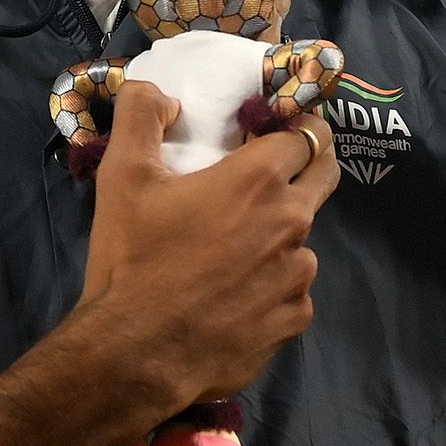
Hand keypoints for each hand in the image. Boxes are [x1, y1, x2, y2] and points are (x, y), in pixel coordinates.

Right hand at [66, 80, 338, 414]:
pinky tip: (234, 297)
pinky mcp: (294, 320)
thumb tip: (157, 92)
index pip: (307, 133)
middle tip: (269, 175)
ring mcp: (299, 275)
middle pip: (323, 176)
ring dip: (278, 236)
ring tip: (232, 252)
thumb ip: (141, 115)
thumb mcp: (122, 176)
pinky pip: (292, 291)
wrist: (136, 354)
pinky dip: (271, 287)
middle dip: (306, 165)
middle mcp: (292, 222)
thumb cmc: (133, 259)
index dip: (293, 126)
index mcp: (258, 180)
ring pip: (301, 240)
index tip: (272, 132)